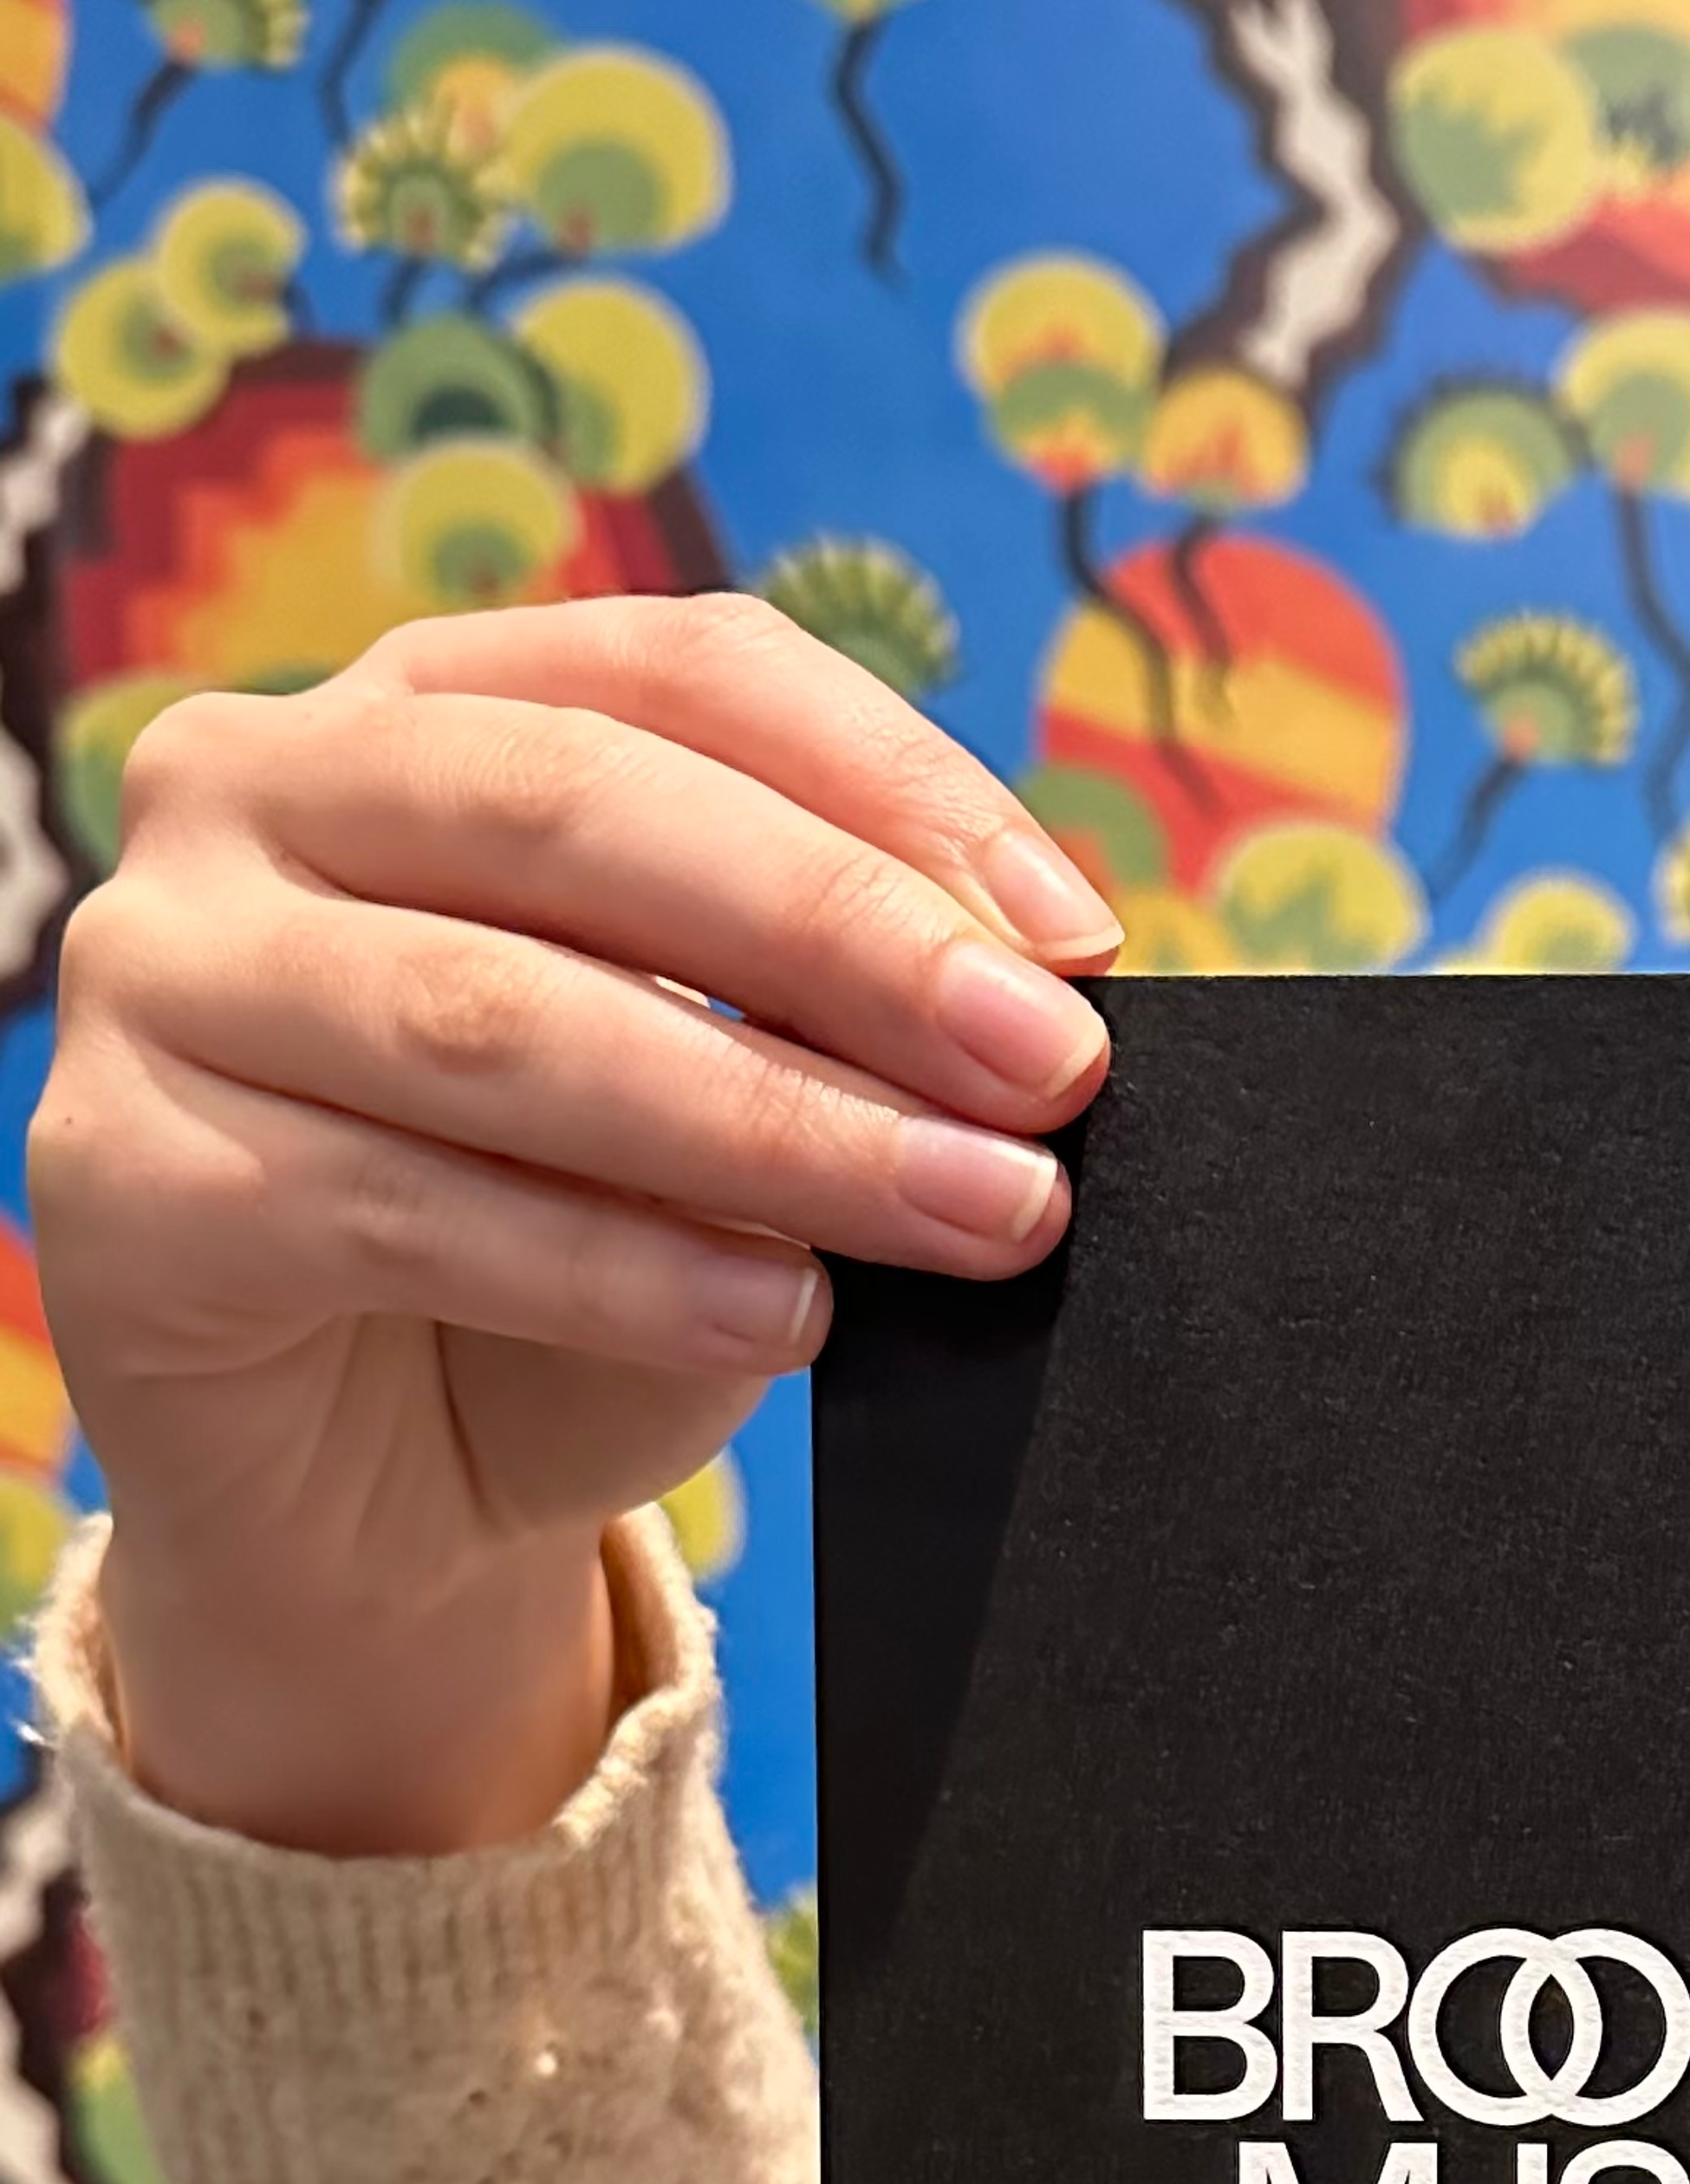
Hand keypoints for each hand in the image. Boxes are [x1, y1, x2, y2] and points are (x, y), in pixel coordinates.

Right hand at [30, 592, 1117, 1855]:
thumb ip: (825, 1028)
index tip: (1075, 940)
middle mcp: (253, 787)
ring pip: (497, 1015)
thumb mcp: (720, 1111)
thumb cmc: (561, 1272)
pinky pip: (406, 1208)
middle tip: (1050, 1076)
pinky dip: (623, 1266)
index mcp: (419, 707)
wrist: (373, 1515)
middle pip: (579, 811)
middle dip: (847, 945)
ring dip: (769, 1122)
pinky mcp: (121, 1175)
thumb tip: (1031, 1008)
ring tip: (969, 1210)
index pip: (676, 669)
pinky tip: (786, 1307)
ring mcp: (160, 971)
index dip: (891, 784)